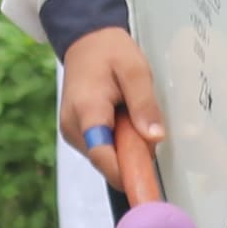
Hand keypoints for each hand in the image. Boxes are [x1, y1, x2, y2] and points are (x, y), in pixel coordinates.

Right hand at [58, 25, 168, 179]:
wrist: (87, 42)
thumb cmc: (111, 51)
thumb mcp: (135, 70)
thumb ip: (144, 104)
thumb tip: (155, 138)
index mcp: (86, 110)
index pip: (102, 156)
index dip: (126, 174)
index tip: (147, 186)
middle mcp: (72, 127)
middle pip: (106, 160)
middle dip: (131, 152)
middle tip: (143, 124)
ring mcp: (72, 132)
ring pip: (105, 157)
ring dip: (124, 145)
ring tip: (129, 113)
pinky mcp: (76, 134)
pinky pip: (102, 149)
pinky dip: (117, 140)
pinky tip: (120, 117)